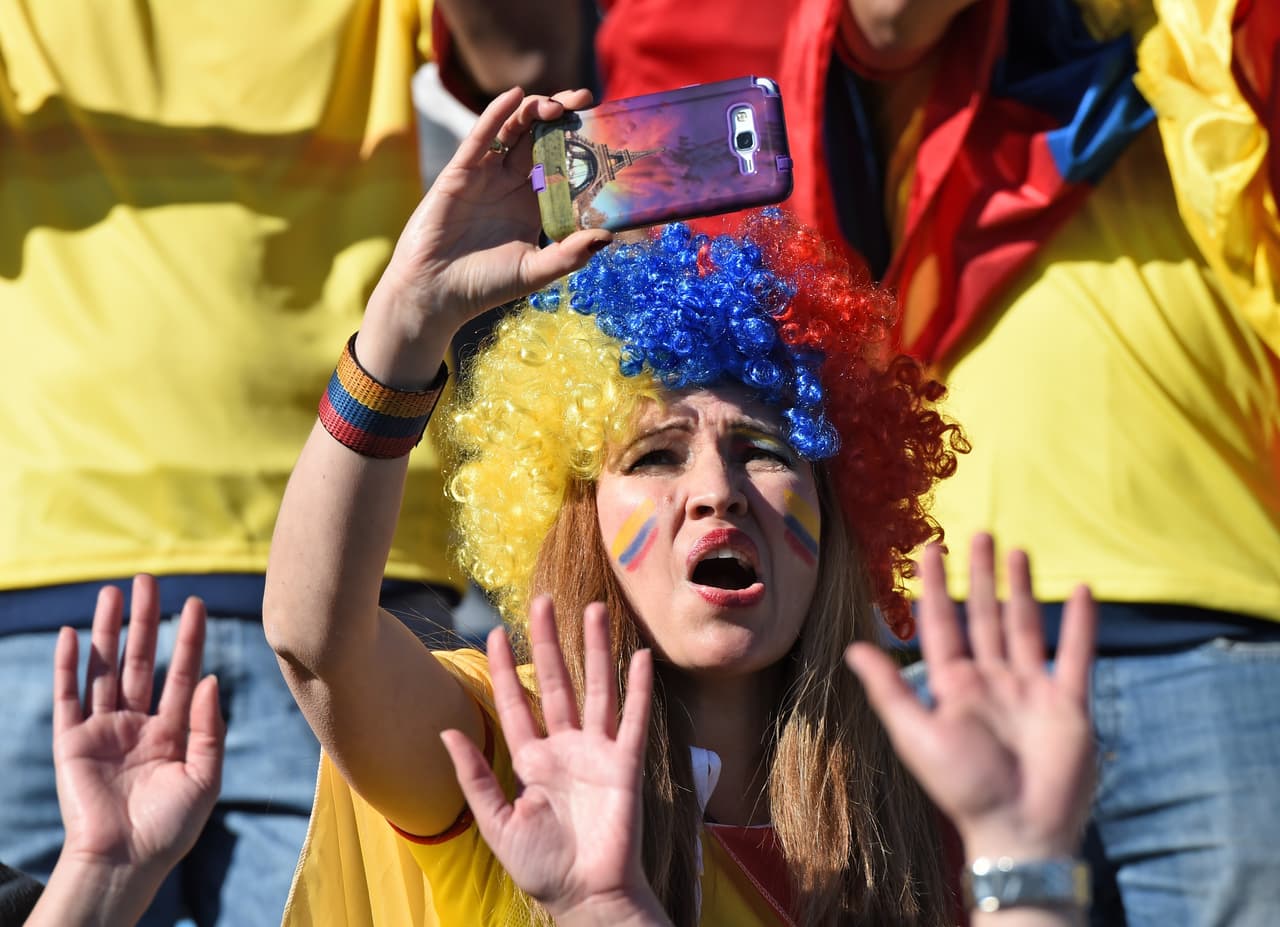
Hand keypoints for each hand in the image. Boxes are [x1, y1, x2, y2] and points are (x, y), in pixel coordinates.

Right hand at [51, 575, 224, 876]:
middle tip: (148, 580)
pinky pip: (69, 696)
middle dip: (145, 621)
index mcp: (174, 731)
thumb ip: (210, 727)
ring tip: (112, 592)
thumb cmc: (170, 827)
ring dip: (108, 630)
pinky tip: (75, 633)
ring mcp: (104, 730)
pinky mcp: (72, 742)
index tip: (195, 602)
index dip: (188, 638)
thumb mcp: (205, 777)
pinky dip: (70, 665)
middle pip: (141, 660)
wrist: (126, 862)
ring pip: (105, 669)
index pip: (183, 673)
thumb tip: (212, 678)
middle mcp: (138, 724)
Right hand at [369, 87, 612, 347]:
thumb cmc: (485, 285)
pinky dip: (497, 114)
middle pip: (540, 139)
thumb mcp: (535, 271)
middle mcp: (511, 185)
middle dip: (561, 116)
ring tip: (556, 102)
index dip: (579, 143)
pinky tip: (515, 97)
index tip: (602, 127)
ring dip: (534, 111)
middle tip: (584, 99)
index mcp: (533, 205)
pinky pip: (480, 138)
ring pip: (513, 132)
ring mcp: (486, 176)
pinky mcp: (460, 173)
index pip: (561, 164)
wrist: (435, 292)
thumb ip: (569, 255)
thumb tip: (607, 237)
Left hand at [440, 596, 664, 923]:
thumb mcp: (498, 823)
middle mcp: (566, 749)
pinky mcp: (626, 765)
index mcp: (533, 761)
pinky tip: (638, 658)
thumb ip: (474, 777)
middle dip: (548, 642)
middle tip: (542, 601)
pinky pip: (634, 720)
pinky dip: (638, 689)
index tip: (496, 633)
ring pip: (595, 689)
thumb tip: (446, 731)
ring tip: (591, 610)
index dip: (506, 669)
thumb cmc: (543, 868)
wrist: (587, 898)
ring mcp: (598, 754)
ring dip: (595, 650)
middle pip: (556, 683)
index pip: (517, 703)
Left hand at [846, 534, 1096, 859]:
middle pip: (984, 616)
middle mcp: (991, 681)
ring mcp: (1030, 690)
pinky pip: (1076, 655)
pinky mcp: (1069, 704)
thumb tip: (852, 648)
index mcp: (954, 687)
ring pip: (1025, 626)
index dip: (935, 588)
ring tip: (1017, 550)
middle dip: (979, 576)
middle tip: (978, 534)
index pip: (942, 625)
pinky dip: (1081, 623)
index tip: (927, 549)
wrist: (1019, 830)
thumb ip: (889, 690)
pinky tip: (1083, 590)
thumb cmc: (962, 787)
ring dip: (1022, 589)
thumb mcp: (916, 735)